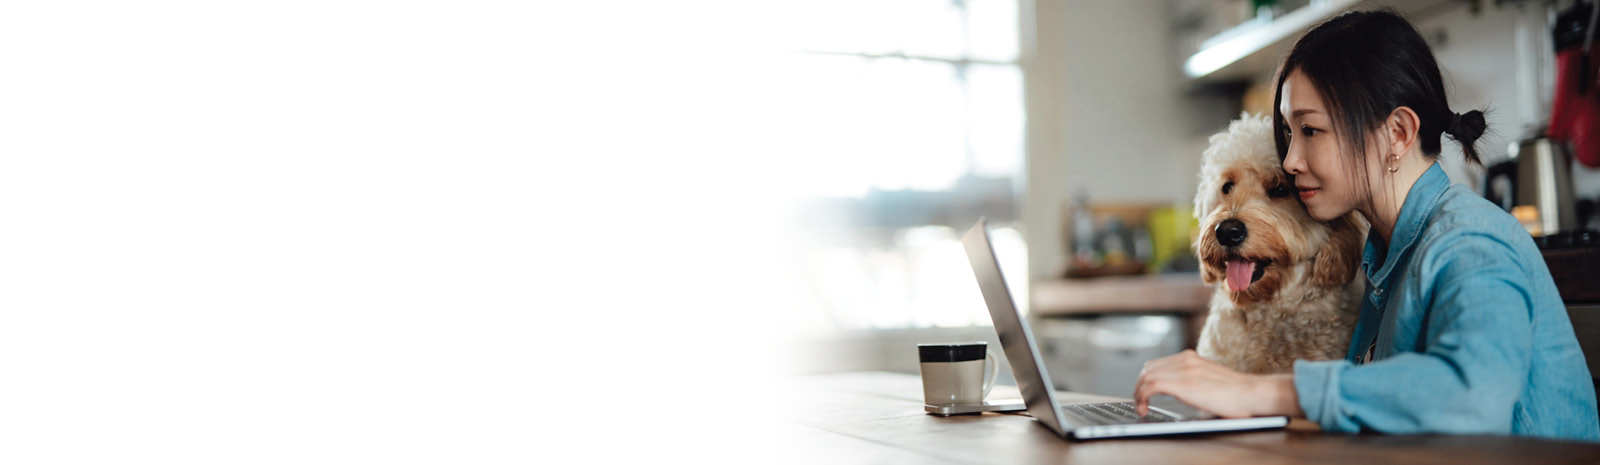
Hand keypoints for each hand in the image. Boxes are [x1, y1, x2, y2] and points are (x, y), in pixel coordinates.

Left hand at [1132, 350, 1302, 418]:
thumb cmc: (1238, 394)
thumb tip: (1186, 392)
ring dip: (1138, 393)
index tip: (1145, 392)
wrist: (1252, 393)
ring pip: (1146, 377)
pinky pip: (1150, 386)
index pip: (1158, 363)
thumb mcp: (1210, 380)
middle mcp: (1185, 360)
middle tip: (1140, 402)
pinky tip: (1144, 408)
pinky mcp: (1182, 383)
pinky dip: (1142, 398)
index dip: (1147, 378)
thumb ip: (1195, 380)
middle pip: (1148, 368)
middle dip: (1140, 386)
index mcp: (1191, 357)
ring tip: (1141, 407)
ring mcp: (1183, 369)